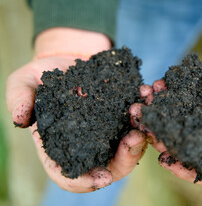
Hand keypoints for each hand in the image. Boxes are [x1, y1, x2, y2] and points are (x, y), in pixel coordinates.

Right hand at [6, 28, 147, 192]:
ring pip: (131, 145)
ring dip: (142, 134)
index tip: (103, 178)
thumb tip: (19, 119)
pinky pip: (140, 119)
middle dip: (126, 157)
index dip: (87, 181)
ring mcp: (110, 131)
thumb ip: (19, 98)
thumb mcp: (23, 82)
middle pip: (111, 165)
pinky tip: (145, 91)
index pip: (73, 176)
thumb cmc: (42, 75)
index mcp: (62, 146)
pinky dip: (146, 107)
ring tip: (140, 112)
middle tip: (134, 138)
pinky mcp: (124, 114)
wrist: (67, 57)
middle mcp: (89, 144)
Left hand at [140, 15, 201, 184]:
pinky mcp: (193, 97)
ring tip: (143, 105)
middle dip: (165, 141)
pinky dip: (161, 96)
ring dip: (158, 118)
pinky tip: (151, 88)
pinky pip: (174, 101)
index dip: (192, 170)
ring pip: (176, 125)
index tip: (170, 161)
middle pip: (189, 147)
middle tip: (148, 128)